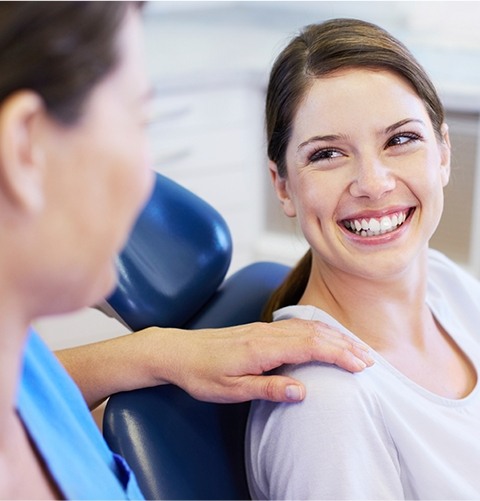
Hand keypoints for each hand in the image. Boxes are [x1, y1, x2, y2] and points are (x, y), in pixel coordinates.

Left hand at [159, 318, 373, 403]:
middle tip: (370, 360)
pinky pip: (296, 325)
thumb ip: (267, 388)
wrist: (179, 351)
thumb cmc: (202, 374)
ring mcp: (264, 328)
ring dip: (334, 336)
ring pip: (307, 326)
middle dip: (345, 345)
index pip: (311, 346)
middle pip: (315, 333)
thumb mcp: (231, 390)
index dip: (339, 354)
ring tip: (356, 348)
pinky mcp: (260, 329)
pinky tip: (324, 336)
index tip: (361, 366)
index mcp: (262, 348)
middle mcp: (267, 333)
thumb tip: (303, 391)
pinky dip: (318, 331)